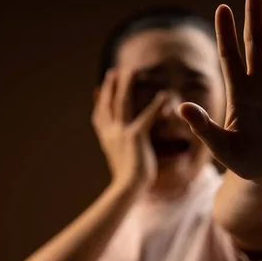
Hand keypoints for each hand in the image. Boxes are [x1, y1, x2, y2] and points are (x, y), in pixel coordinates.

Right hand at [92, 69, 167, 188]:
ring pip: (122, 103)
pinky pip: (147, 116)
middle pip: (108, 104)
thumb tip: (122, 153)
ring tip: (131, 71)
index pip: (99, 117)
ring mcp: (121, 133)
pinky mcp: (135, 136)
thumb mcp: (119, 163)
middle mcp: (110, 133)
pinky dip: (157, 105)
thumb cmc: (127, 182)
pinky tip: (165, 96)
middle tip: (113, 72)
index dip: (98, 103)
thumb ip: (120, 153)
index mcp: (106, 140)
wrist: (127, 189)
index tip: (96, 91)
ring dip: (126, 85)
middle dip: (110, 87)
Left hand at [179, 0, 261, 179]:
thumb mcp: (220, 144)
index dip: (226, 32)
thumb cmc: (241, 159)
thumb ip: (203, 126)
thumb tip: (181, 108)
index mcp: (237, 90)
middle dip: (254, 13)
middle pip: (255, 40)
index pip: (229, 54)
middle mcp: (258, 81)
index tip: (223, 9)